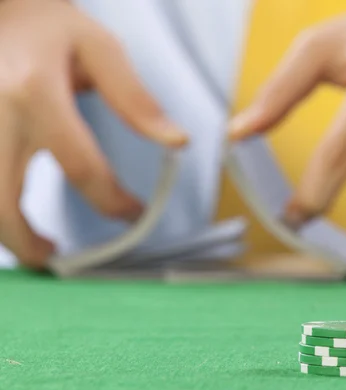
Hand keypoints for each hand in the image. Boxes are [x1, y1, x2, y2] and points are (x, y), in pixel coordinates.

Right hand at [0, 0, 187, 267]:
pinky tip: (11, 215)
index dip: (112, 200)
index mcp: (36, 93)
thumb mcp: (99, 49)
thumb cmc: (50, 25)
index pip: (81, 166)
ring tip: (36, 247)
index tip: (133, 214)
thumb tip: (177, 142)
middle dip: (26, 242)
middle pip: (3, 200)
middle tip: (55, 258)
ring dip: (4, 233)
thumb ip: (136, 99)